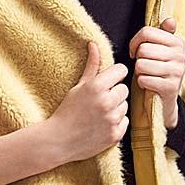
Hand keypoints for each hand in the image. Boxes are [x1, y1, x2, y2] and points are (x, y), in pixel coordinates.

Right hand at [47, 41, 129, 161]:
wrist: (59, 141)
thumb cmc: (67, 111)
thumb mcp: (78, 86)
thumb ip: (91, 65)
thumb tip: (94, 44)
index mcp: (97, 86)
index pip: (121, 70)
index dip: (114, 75)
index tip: (107, 81)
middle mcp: (107, 102)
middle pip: (124, 88)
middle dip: (114, 92)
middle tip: (99, 100)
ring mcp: (112, 119)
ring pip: (125, 105)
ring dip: (116, 108)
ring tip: (99, 114)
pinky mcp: (116, 134)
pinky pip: (125, 121)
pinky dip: (116, 123)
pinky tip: (101, 125)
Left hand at [128, 17, 184, 128]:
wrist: (165, 99)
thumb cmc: (158, 70)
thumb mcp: (160, 50)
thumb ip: (163, 34)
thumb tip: (170, 20)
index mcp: (178, 43)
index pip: (147, 32)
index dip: (134, 42)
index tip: (134, 51)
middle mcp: (181, 56)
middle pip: (143, 49)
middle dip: (138, 59)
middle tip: (144, 66)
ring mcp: (178, 72)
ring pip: (141, 65)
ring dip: (139, 72)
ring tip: (147, 75)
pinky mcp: (171, 87)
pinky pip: (144, 80)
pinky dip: (142, 83)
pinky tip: (149, 84)